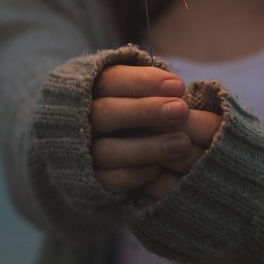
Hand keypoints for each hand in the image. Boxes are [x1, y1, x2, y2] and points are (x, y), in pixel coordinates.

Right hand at [90, 65, 221, 198]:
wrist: (107, 160)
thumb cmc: (138, 116)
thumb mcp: (138, 95)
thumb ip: (151, 89)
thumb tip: (176, 87)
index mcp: (88, 91)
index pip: (109, 81)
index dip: (143, 82)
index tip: (179, 87)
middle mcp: (80, 120)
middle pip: (103, 113)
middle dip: (144, 111)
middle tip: (181, 111)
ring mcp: (81, 153)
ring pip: (104, 150)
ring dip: (145, 147)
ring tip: (183, 144)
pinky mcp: (87, 182)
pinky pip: (105, 181)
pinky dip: (131, 175)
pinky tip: (157, 170)